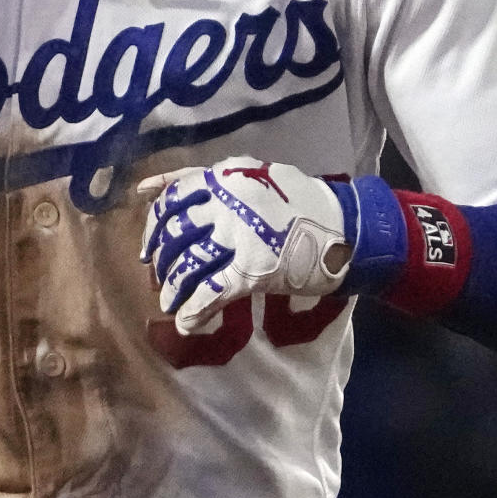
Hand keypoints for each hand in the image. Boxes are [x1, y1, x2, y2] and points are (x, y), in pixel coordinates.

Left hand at [138, 157, 350, 335]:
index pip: (172, 198)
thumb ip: (212, 180)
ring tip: (169, 303)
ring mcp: (238, 237)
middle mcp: (225, 204)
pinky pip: (210, 293)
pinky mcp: (252, 269)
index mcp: (224, 178)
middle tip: (160, 276)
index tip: (150, 245)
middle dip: (162, 259)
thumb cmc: (301, 200)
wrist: (345, 226)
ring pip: (188, 265)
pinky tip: (187, 323)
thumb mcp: (255, 174)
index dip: (154, 226)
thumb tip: (157, 189)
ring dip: (173, 289)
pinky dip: (194, 312)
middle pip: (176, 234)